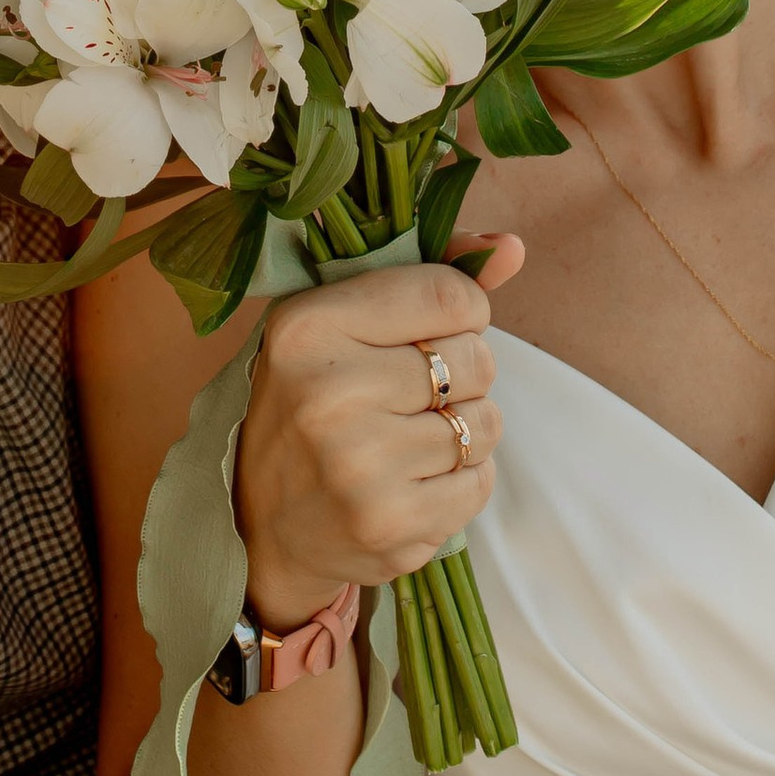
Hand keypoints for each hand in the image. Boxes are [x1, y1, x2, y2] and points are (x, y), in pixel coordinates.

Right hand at [235, 244, 520, 630]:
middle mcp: (329, 395)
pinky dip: (463, 478)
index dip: (463, 310)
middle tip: (413, 392)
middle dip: (464, 373)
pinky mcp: (391, 524)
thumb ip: (427, 277)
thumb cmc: (311, 406)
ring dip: (465, 428)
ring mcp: (360, 466)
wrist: (263, 528)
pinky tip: (415, 479)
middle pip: (475, 359)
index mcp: (308, 328)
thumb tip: (511, 247)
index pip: (448, 295)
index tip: (436, 329)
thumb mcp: (340, 326)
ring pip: (487, 422)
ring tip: (411, 437)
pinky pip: (481, 481)